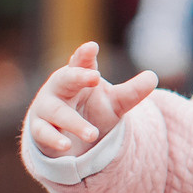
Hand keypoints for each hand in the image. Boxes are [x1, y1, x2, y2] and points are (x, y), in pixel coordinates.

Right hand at [28, 42, 155, 157]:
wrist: (70, 138)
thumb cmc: (92, 111)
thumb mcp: (115, 103)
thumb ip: (132, 92)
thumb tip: (153, 77)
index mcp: (77, 75)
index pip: (81, 62)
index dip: (85, 55)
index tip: (93, 47)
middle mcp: (59, 88)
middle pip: (65, 79)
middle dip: (78, 76)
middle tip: (95, 76)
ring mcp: (46, 108)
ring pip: (58, 112)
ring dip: (74, 123)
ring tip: (93, 134)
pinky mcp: (39, 129)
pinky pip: (44, 133)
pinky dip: (54, 139)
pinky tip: (65, 145)